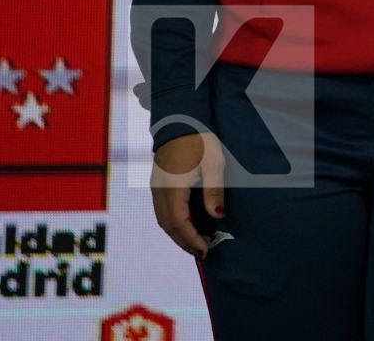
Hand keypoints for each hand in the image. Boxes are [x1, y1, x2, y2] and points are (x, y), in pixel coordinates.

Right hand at [151, 130, 225, 257]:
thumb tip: (216, 215)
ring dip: (177, 234)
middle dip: (185, 241)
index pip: (179, 223)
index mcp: (173, 188)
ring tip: (195, 243)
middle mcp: (160, 191)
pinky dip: (173, 223)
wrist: (181, 120)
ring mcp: (156, 188)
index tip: (206, 250)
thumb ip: (213, 190)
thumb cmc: (200, 140)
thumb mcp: (214, 164)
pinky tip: (185, 225)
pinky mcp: (158, 183)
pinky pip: (162, 210)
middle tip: (203, 252)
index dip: (191, 239)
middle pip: (168, 225)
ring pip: (163, 219)